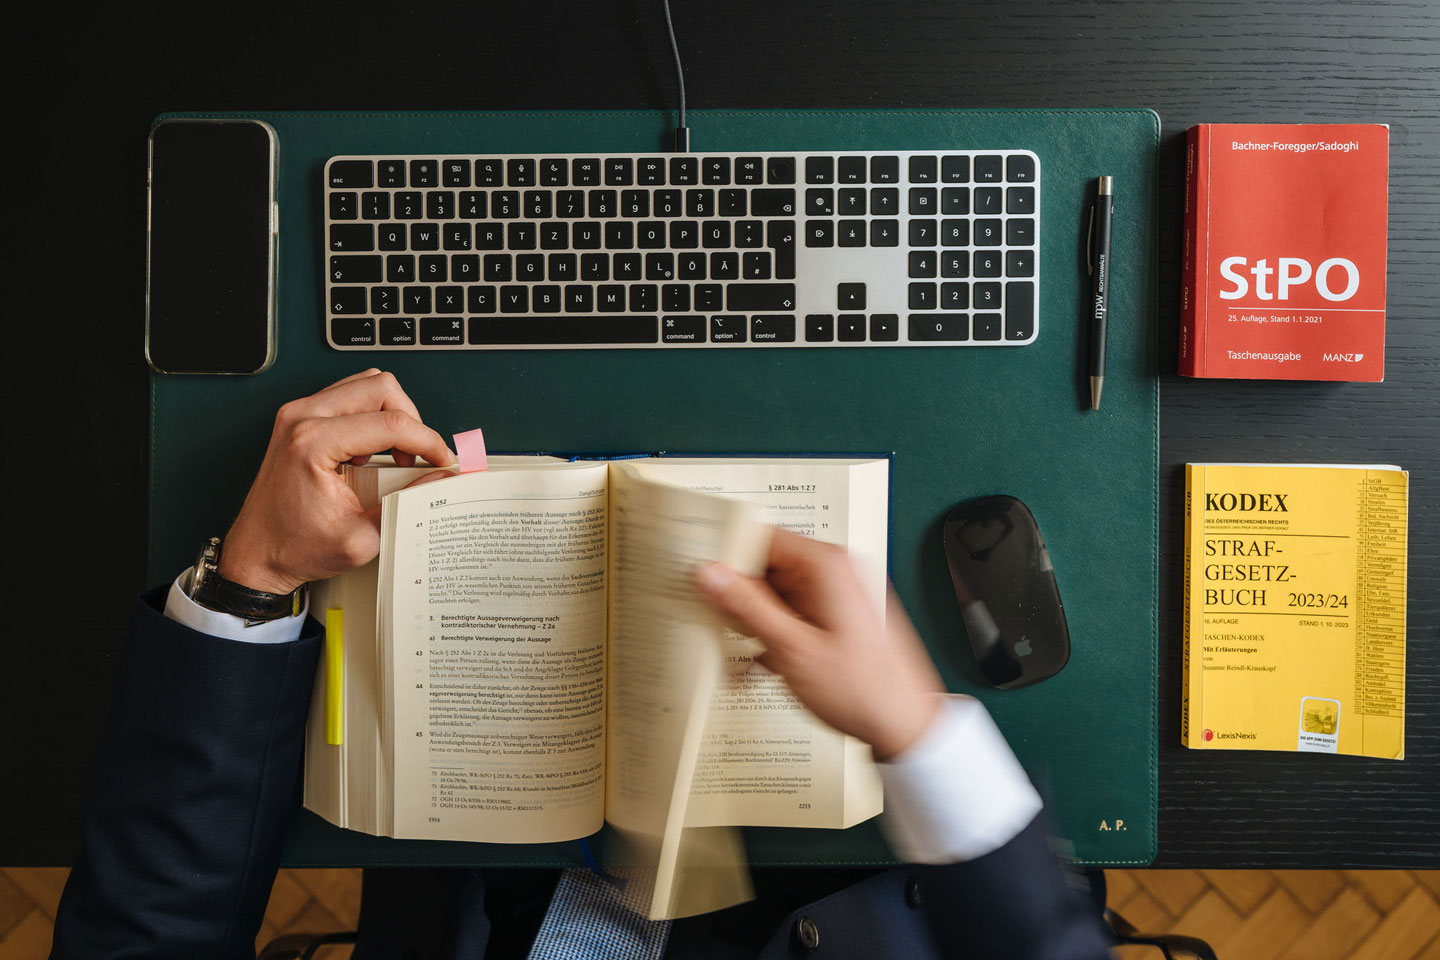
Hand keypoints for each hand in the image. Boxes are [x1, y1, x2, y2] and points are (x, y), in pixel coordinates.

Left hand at [218, 369, 456, 594]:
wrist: (255, 554)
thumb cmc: (294, 547)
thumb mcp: (363, 537)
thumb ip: (408, 504)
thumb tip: (441, 479)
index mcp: (312, 443)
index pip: (391, 423)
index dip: (428, 442)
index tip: (443, 460)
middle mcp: (301, 418)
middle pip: (381, 389)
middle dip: (412, 422)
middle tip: (418, 456)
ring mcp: (298, 414)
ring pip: (367, 385)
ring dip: (391, 415)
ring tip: (394, 452)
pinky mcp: (299, 418)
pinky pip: (349, 396)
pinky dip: (372, 416)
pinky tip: (371, 449)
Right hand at [695, 529, 944, 760]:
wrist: (905, 726)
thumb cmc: (862, 689)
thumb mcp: (791, 648)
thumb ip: (747, 606)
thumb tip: (711, 574)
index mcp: (828, 566)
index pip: (764, 537)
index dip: (728, 555)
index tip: (701, 576)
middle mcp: (836, 573)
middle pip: (768, 569)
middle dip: (739, 600)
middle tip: (715, 623)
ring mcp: (837, 598)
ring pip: (777, 597)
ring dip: (754, 624)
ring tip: (738, 654)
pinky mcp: (838, 621)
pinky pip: (793, 617)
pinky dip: (774, 637)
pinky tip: (762, 665)